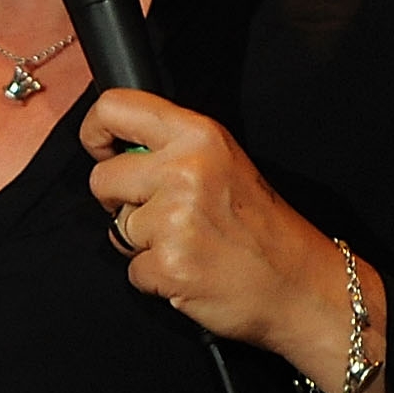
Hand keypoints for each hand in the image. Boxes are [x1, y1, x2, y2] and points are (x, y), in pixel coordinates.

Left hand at [81, 90, 389, 392]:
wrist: (298, 284)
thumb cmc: (261, 227)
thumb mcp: (224, 162)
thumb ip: (173, 149)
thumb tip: (117, 151)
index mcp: (199, 135)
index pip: (116, 108)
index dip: (95, 131)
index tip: (101, 149)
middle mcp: (185, 170)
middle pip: (102, 179)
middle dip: (120, 202)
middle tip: (161, 215)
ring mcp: (175, 219)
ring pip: (117, 229)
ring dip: (143, 244)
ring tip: (189, 244)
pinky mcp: (169, 264)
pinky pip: (132, 270)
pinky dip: (155, 277)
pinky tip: (191, 270)